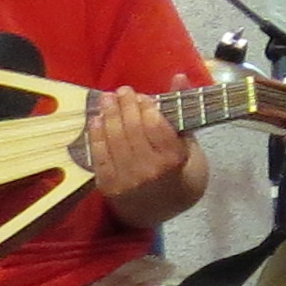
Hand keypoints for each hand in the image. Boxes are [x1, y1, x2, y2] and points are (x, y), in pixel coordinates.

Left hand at [85, 89, 190, 220]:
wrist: (161, 209)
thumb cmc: (180, 172)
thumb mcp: (189, 143)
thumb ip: (182, 110)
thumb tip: (179, 76)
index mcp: (174, 160)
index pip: (156, 126)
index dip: (147, 107)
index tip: (143, 96)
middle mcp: (150, 170)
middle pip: (133, 129)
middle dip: (126, 105)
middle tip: (122, 91)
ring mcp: (127, 179)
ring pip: (114, 139)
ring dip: (109, 115)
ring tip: (108, 99)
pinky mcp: (109, 185)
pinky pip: (99, 155)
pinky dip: (96, 135)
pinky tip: (97, 119)